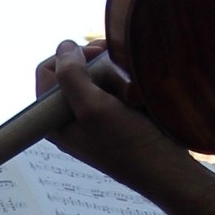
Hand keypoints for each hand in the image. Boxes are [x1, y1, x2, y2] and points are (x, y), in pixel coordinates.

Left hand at [33, 39, 185, 194]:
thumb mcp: (93, 108)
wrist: (167, 168)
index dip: (70, 58)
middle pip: (73, 70)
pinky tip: (138, 92)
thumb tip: (65, 46)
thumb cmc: (128, 143)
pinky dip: (127, 81)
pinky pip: (114, 85)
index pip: (47, 71)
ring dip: (115, 73)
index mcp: (53, 120)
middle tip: (118, 71)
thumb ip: (71, 76)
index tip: (97, 60)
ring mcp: (93, 115)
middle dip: (97, 66)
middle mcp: (69, 117)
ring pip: (96, 74)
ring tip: (131, 88)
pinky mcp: (115, 114)